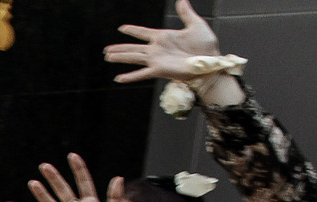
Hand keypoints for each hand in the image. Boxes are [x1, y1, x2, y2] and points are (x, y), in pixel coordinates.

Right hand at [107, 0, 224, 83]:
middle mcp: (157, 49)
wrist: (210, 61)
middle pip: (133, 48)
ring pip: (133, 58)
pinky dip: (130, 76)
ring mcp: (156, 60)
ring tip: (108, 57)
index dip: (133, 30)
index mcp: (164, 37)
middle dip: (120, 48)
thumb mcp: (196, 24)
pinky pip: (141, 73)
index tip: (122, 28)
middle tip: (106, 50)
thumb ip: (186, 13)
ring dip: (120, 57)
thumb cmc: (205, 44)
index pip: (143, 33)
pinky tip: (118, 78)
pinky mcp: (159, 70)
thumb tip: (181, 0)